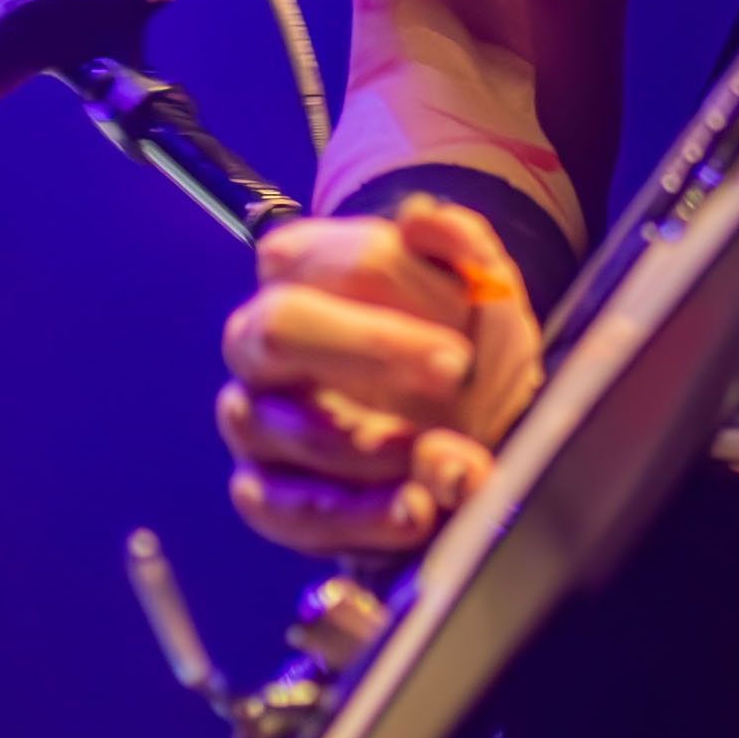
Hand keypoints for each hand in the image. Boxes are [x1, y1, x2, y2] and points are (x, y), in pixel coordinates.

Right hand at [219, 193, 546, 557]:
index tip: (457, 339)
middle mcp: (260, 342)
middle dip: (368, 350)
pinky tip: (417, 511)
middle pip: (274, 331)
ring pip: (286, 429)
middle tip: (453, 374)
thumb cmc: (466, 350)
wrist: (481, 435)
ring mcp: (255, 420)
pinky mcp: (264, 495)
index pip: (301, 257)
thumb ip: (462, 245)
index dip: (379, 288)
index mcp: (297, 272)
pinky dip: (359, 518)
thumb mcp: (484, 294)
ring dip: (379, 449)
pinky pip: (287, 509)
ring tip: (454, 459)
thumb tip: (423, 220)